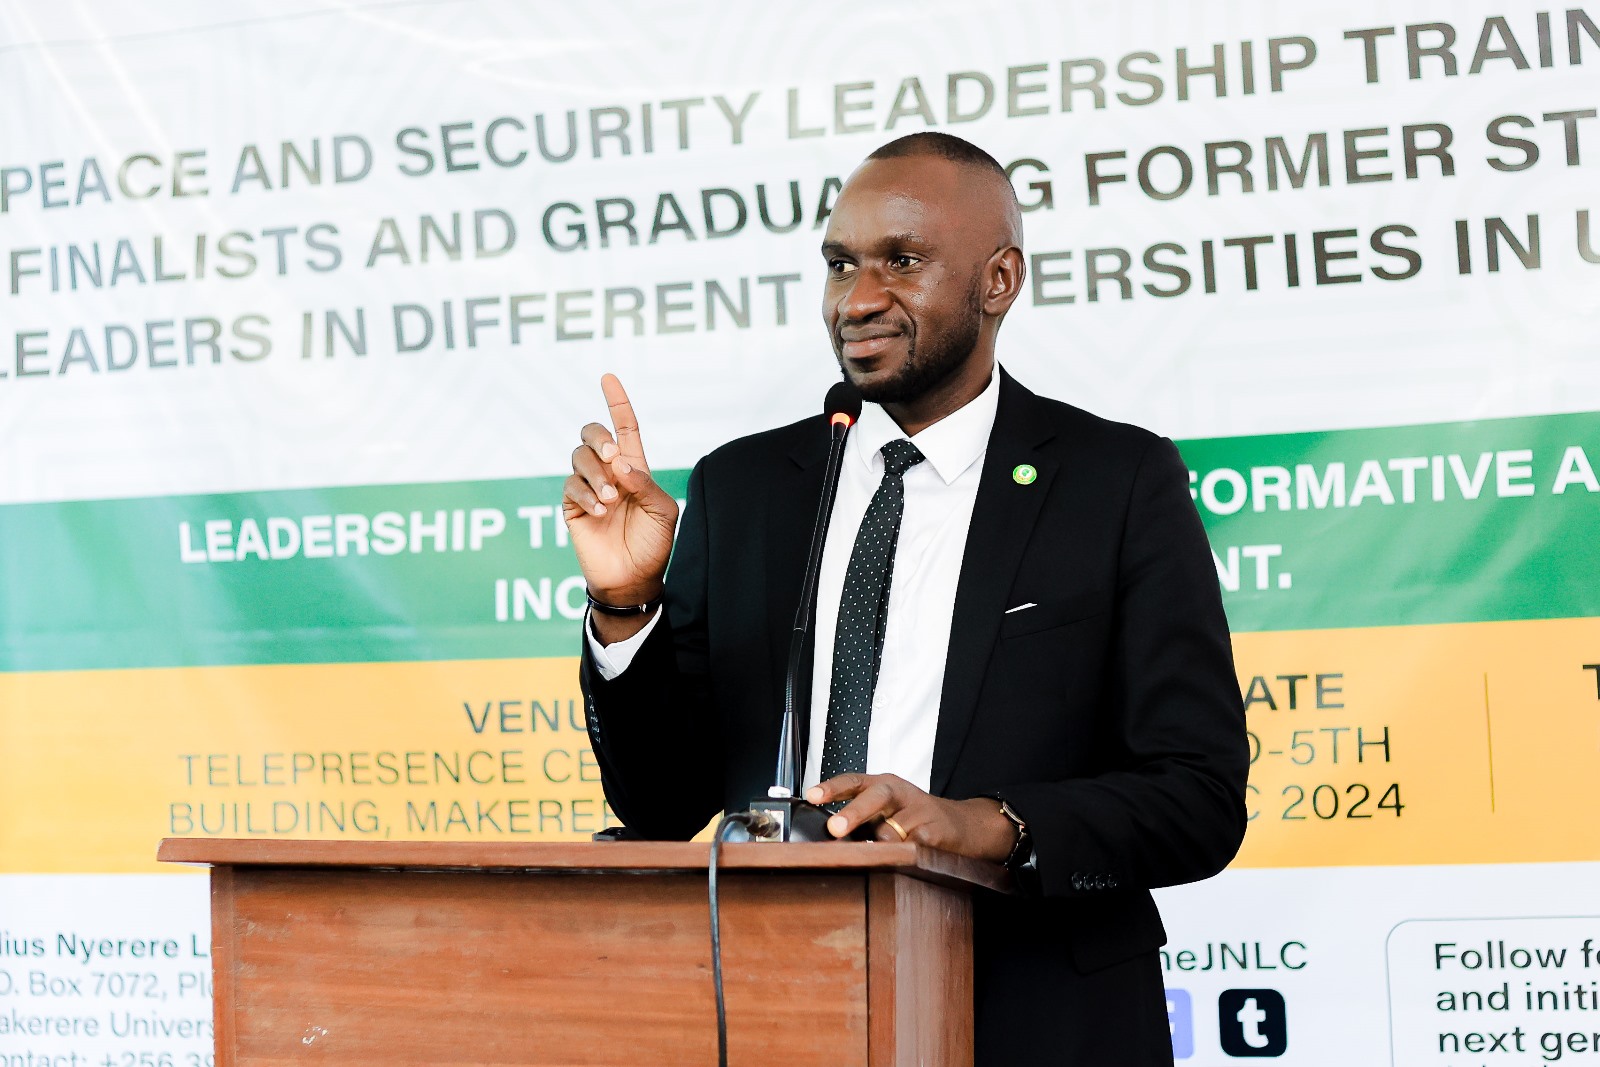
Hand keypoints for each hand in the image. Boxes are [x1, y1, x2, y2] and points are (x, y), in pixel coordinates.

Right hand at [563, 374, 679, 640]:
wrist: (633, 578)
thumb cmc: (653, 543)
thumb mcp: (663, 511)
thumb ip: (645, 483)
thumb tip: (621, 464)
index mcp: (634, 468)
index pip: (624, 427)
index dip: (616, 402)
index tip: (607, 377)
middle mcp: (609, 472)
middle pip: (591, 433)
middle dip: (599, 437)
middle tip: (613, 459)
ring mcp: (589, 488)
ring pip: (578, 457)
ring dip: (595, 473)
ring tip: (611, 500)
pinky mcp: (572, 506)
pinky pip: (570, 486)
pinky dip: (586, 495)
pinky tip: (599, 511)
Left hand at [805, 773, 1017, 862]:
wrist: (962, 825)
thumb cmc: (914, 817)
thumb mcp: (886, 809)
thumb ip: (861, 817)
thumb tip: (827, 835)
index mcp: (883, 784)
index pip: (853, 780)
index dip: (831, 787)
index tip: (811, 796)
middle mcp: (900, 793)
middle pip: (875, 796)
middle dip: (853, 813)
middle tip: (834, 829)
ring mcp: (919, 811)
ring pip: (890, 831)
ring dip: (878, 846)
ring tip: (876, 854)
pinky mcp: (935, 833)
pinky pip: (910, 848)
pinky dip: (900, 857)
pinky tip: (898, 860)